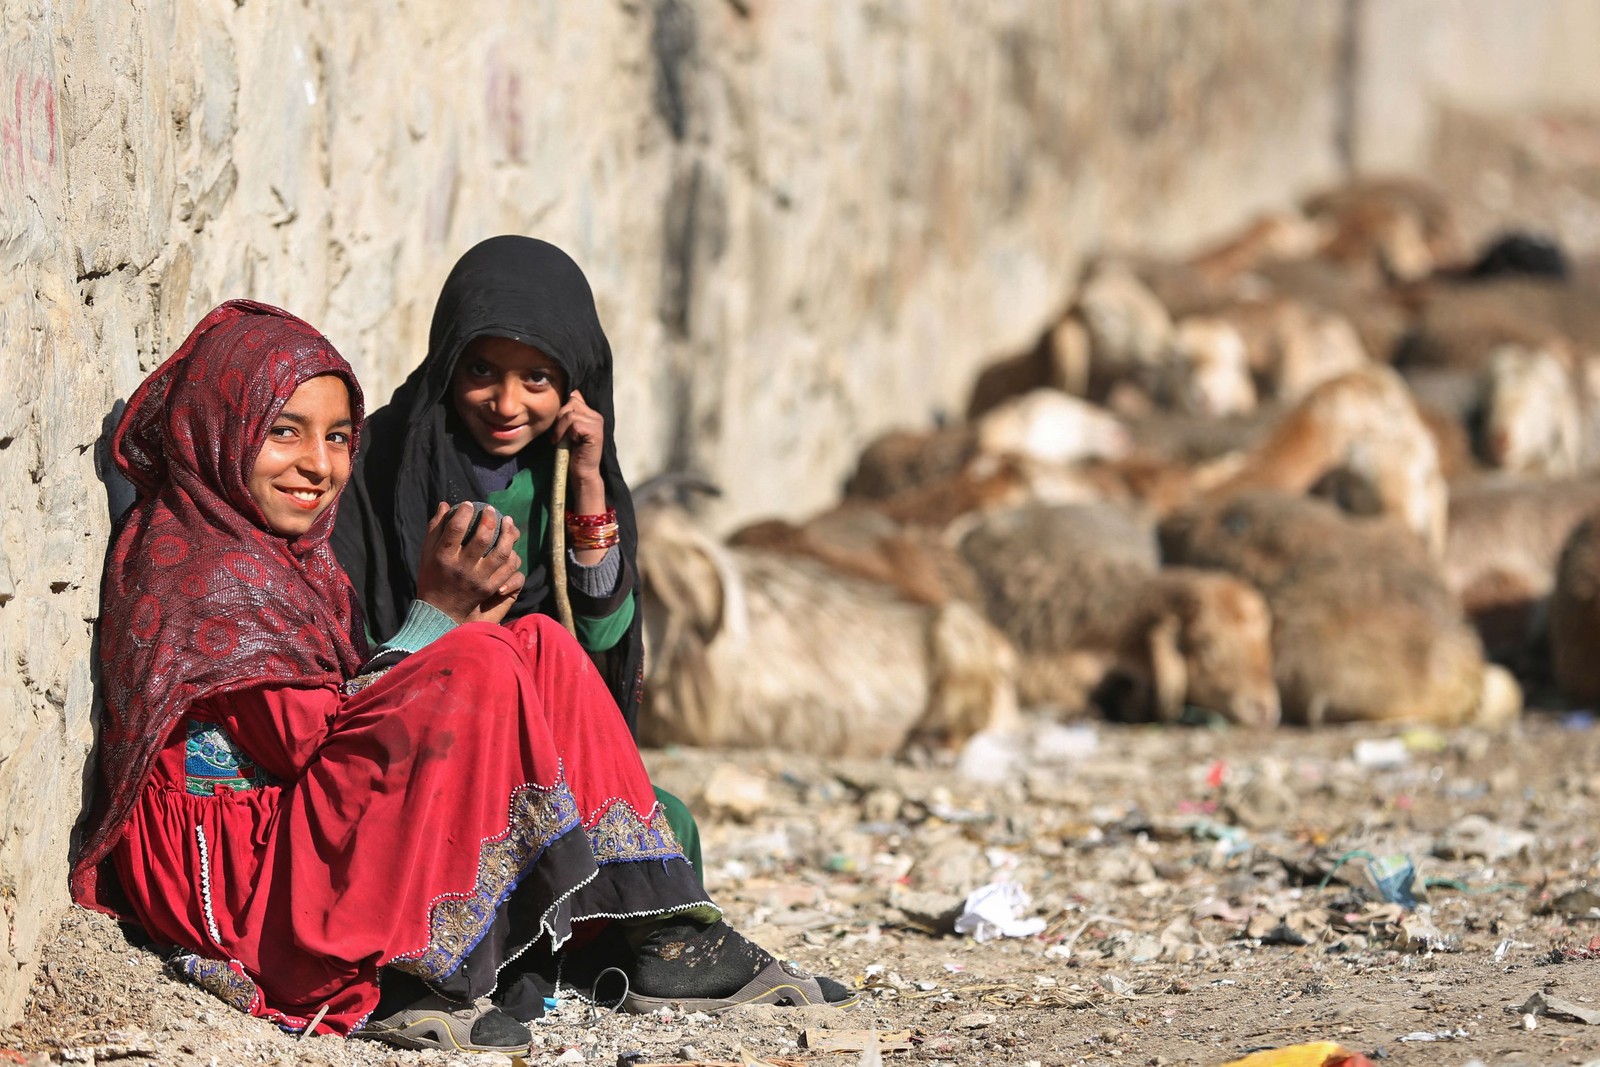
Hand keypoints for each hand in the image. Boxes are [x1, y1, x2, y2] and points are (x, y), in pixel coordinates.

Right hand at [414, 502, 525, 623]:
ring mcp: (478, 580)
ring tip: (508, 520)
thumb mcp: (427, 553)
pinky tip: (511, 543)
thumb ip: (435, 529)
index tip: (469, 504)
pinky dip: (512, 554)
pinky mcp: (490, 589)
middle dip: (490, 519)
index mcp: (443, 557)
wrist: (440, 612)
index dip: (464, 513)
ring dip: (507, 534)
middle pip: (482, 539)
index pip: (455, 530)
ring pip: (501, 553)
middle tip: (491, 509)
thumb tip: (446, 504)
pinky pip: (508, 569)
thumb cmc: (432, 577)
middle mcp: (461, 568)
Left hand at [553, 389, 605, 490]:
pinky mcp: (595, 431)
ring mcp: (597, 423)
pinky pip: (574, 423)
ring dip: (561, 428)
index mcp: (591, 414)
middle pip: (571, 403)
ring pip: (570, 414)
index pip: (573, 398)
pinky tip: (570, 443)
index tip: (561, 428)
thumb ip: (570, 413)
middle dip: (560, 419)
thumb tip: (570, 394)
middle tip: (559, 435)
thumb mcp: (569, 429)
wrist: (582, 472)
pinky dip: (566, 433)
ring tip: (561, 440)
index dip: (563, 411)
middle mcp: (596, 416)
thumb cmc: (573, 452)